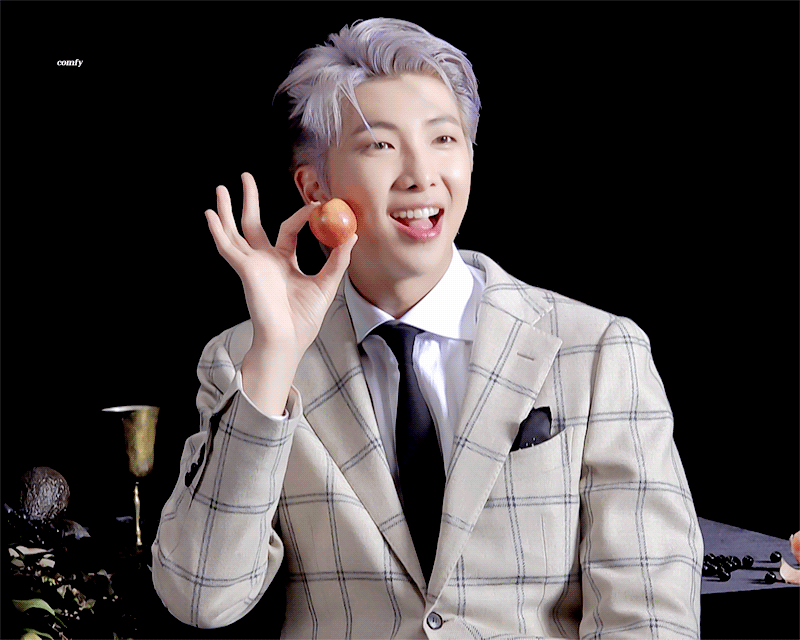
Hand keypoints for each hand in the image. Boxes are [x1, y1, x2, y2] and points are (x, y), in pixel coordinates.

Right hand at [205, 172, 356, 412]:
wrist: (289, 340)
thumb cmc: (305, 319)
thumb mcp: (327, 285)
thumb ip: (338, 261)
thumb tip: (352, 236)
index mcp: (283, 261)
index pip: (289, 229)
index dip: (302, 215)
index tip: (318, 202)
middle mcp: (264, 260)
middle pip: (253, 223)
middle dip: (249, 200)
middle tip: (245, 176)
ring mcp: (252, 264)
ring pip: (236, 231)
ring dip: (227, 210)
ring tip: (221, 188)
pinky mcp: (245, 270)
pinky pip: (228, 247)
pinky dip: (218, 231)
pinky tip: (210, 214)